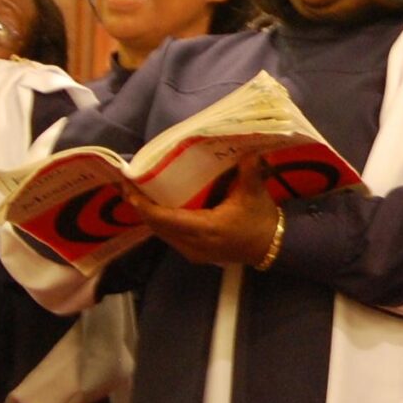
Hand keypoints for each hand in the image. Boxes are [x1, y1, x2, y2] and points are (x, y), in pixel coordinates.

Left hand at [123, 156, 283, 267]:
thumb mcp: (254, 193)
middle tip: (129, 186)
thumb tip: (245, 148)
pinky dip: (161, 223)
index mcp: (205, 228)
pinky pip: (171, 238)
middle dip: (141, 208)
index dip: (144, 205)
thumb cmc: (261, 221)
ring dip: (150, 216)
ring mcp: (193, 252)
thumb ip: (248, 170)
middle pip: (158, 227)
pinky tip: (158, 210)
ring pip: (162, 234)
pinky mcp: (196, 254)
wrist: (273, 248)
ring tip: (139, 196)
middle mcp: (193, 244)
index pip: (165, 219)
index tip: (130, 188)